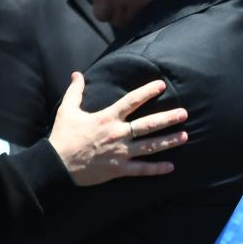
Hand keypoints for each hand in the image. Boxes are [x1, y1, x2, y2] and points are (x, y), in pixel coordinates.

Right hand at [48, 73, 187, 185]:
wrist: (57, 164)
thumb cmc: (63, 136)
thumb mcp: (66, 110)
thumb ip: (75, 91)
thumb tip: (77, 74)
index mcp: (107, 118)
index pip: (131, 101)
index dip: (147, 92)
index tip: (161, 85)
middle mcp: (118, 134)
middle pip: (148, 125)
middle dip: (168, 118)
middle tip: (184, 113)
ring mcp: (120, 153)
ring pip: (150, 146)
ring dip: (169, 141)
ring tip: (185, 136)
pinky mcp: (119, 170)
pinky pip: (141, 169)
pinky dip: (156, 169)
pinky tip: (171, 167)